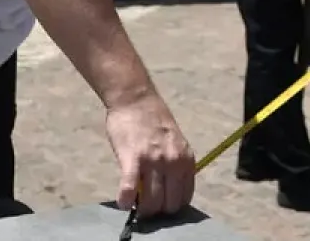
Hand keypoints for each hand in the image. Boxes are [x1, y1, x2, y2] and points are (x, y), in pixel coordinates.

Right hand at [106, 92, 195, 218]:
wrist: (136, 99)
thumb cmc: (154, 120)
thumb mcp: (175, 142)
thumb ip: (175, 164)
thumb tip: (169, 190)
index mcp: (186, 159)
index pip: (184, 197)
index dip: (172, 206)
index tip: (162, 205)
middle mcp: (173, 162)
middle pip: (168, 204)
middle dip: (157, 211)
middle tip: (145, 206)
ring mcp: (153, 161)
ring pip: (151, 202)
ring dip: (141, 209)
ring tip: (134, 205)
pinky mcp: (132, 159)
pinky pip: (129, 189)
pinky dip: (125, 200)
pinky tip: (123, 202)